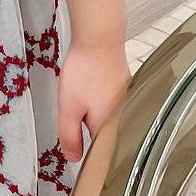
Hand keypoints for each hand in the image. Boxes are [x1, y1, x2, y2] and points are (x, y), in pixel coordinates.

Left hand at [56, 38, 128, 162]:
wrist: (99, 38)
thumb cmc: (86, 70)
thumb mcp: (68, 108)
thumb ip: (69, 136)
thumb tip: (74, 157)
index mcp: (111, 127)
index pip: (99, 152)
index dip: (84, 149)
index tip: (75, 143)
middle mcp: (124, 116)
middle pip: (103, 133)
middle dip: (86, 126)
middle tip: (76, 108)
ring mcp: (127, 100)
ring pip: (106, 116)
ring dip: (92, 110)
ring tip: (83, 92)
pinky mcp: (125, 87)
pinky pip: (110, 102)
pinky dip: (98, 97)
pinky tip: (90, 85)